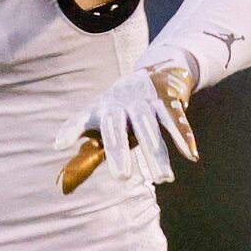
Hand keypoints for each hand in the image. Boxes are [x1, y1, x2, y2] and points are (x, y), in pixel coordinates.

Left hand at [57, 62, 195, 192]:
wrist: (156, 71)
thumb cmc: (120, 105)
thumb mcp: (100, 114)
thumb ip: (82, 135)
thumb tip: (59, 156)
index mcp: (102, 108)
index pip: (83, 119)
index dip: (71, 130)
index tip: (59, 144)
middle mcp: (122, 103)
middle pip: (118, 129)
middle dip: (120, 152)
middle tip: (122, 177)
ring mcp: (146, 101)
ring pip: (150, 129)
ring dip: (157, 155)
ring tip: (162, 179)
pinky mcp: (168, 101)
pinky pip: (176, 120)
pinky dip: (184, 137)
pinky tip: (191, 156)